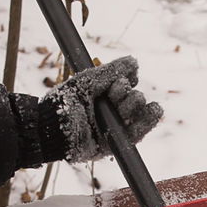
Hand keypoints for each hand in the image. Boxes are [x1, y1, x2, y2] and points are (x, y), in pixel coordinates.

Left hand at [41, 56, 162, 162]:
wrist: (51, 128)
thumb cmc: (64, 103)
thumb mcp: (87, 82)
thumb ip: (111, 72)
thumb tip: (134, 62)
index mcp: (103, 96)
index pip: (127, 85)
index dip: (128, 80)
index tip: (119, 80)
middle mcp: (111, 112)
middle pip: (134, 98)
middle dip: (127, 93)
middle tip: (112, 95)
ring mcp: (114, 128)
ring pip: (139, 112)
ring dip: (134, 103)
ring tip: (120, 105)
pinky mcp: (116, 144)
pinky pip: (139, 133)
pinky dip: (148, 121)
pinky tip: (154, 109)